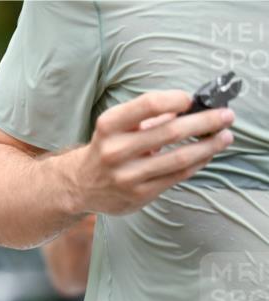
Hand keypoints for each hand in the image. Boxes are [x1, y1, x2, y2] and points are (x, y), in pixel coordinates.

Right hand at [58, 90, 234, 215]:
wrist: (80, 185)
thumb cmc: (107, 148)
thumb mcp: (117, 126)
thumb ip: (149, 116)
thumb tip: (192, 107)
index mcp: (109, 126)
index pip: (147, 105)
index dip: (175, 99)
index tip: (192, 100)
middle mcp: (114, 151)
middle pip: (170, 131)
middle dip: (205, 122)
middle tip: (226, 116)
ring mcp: (127, 175)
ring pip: (179, 157)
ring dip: (208, 146)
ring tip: (225, 137)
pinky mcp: (138, 194)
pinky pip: (177, 176)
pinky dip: (197, 163)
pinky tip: (207, 155)